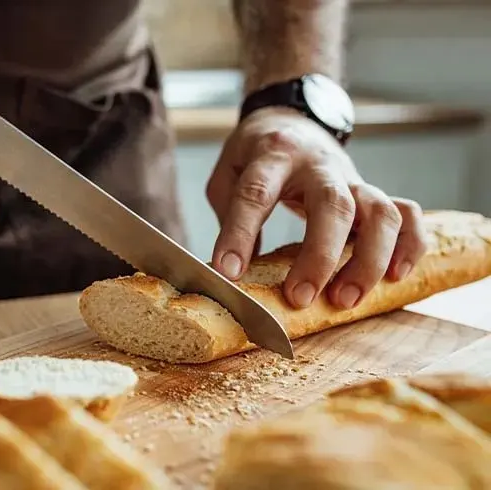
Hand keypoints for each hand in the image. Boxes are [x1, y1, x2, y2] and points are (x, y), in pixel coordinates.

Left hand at [206, 107, 428, 309]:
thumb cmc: (256, 154)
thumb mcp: (227, 173)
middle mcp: (318, 165)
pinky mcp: (373, 192)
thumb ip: (229, 215)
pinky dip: (410, 245)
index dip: (239, 233)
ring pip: (380, 212)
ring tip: (346, 299)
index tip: (228, 271)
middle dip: (319, 256)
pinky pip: (408, 214)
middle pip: (331, 205)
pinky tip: (396, 277)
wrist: (295, 120)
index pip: (256, 192)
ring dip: (368, 259)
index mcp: (273, 154)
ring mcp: (352, 178)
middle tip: (299, 297)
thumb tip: (237, 270)